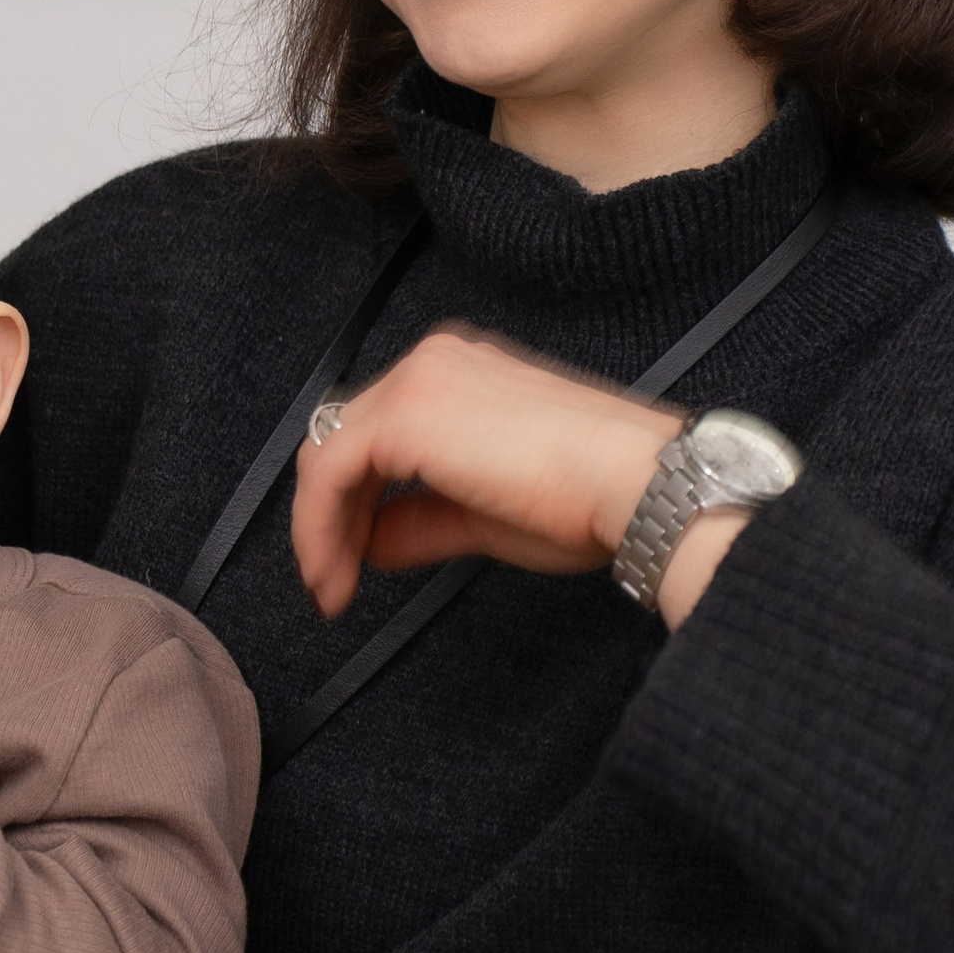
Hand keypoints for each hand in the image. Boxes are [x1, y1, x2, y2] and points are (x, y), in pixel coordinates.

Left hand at [290, 325, 741, 631]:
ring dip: (320, 528)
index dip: (350, 501)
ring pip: (329, 455)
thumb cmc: (590, 496)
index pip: (375, 432)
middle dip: (329, 517)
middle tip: (330, 580)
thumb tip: (374, 541)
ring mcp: (417, 382)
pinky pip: (331, 472)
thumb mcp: (485, 516)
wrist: (634, 483)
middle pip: (343, 439)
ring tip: (331, 587)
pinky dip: (319, 526)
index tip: (350, 559)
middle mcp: (432, 364)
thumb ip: (421, 520)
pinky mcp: (405, 414)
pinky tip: (333, 572)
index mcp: (459, 374)